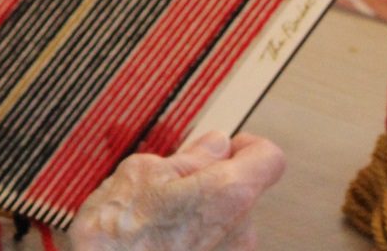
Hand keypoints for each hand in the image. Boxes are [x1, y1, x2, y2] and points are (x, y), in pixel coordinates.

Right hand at [71, 132, 285, 250]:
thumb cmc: (117, 237)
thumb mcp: (144, 173)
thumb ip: (190, 157)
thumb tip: (213, 146)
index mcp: (229, 194)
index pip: (269, 158)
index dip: (247, 147)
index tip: (226, 148)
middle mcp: (240, 233)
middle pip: (242, 192)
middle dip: (211, 183)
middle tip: (172, 185)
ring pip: (225, 223)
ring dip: (200, 215)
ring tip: (159, 220)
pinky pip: (214, 247)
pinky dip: (193, 241)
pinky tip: (161, 241)